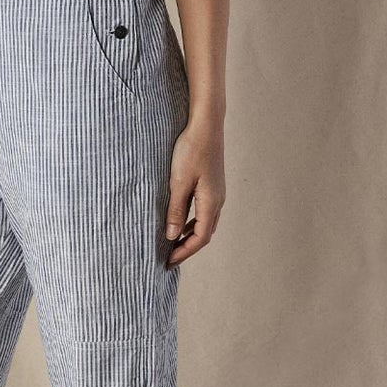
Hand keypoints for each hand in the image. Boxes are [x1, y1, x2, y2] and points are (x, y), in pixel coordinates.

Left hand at [164, 112, 224, 265]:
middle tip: (169, 257)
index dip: (184, 252)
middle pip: (204, 233)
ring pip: (205, 222)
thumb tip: (172, 236)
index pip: (200, 238)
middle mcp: (218, 200)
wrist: (206, 125)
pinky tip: (180, 220)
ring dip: (190, 234)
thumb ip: (175, 209)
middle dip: (188, 247)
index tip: (168, 261)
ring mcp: (217, 192)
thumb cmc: (192, 151)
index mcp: (211, 203)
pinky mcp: (212, 184)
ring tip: (173, 243)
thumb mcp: (179, 182)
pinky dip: (192, 221)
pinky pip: (204, 210)